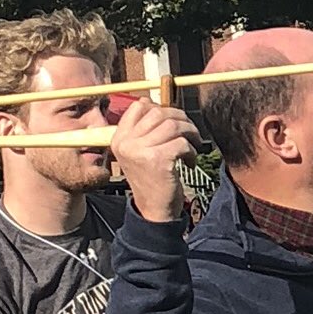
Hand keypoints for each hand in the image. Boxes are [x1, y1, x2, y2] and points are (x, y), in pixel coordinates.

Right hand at [109, 99, 200, 222]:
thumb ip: (143, 130)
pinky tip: (189, 162)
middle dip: (181, 119)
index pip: (139, 106)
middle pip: (159, 112)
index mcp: (119, 138)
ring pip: (173, 125)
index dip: (161, 108)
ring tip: (193, 147)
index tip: (173, 120)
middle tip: (191, 133)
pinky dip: (192, 151)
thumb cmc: (151, 179)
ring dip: (190, 133)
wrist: (153, 210)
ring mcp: (140, 151)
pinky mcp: (157, 160)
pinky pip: (182, 143)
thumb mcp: (139, 152)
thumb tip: (153, 103)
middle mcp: (126, 142)